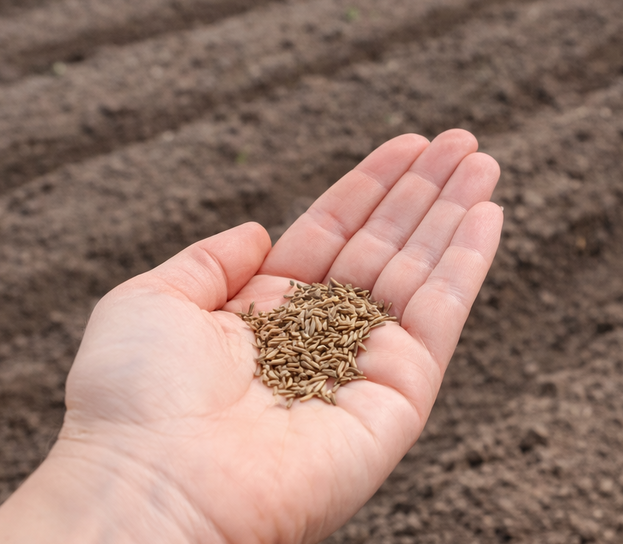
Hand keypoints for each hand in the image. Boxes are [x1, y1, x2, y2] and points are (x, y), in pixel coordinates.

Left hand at [0, 130, 502, 543]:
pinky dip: (468, 263)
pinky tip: (489, 215)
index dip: (373, 185)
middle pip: (388, 244)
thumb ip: (211, 260)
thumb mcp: (153, 301)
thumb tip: (260, 229)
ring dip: (457, 213)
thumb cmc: (134, 401)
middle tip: (464, 140)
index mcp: (269, 312)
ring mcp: (366, 365)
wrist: (153, 483)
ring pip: (423, 272)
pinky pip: (442, 316)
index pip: (336, 232)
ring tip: (485, 159)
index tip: (410, 143)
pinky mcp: (400, 395)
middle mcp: (323, 336)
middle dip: (427, 190)